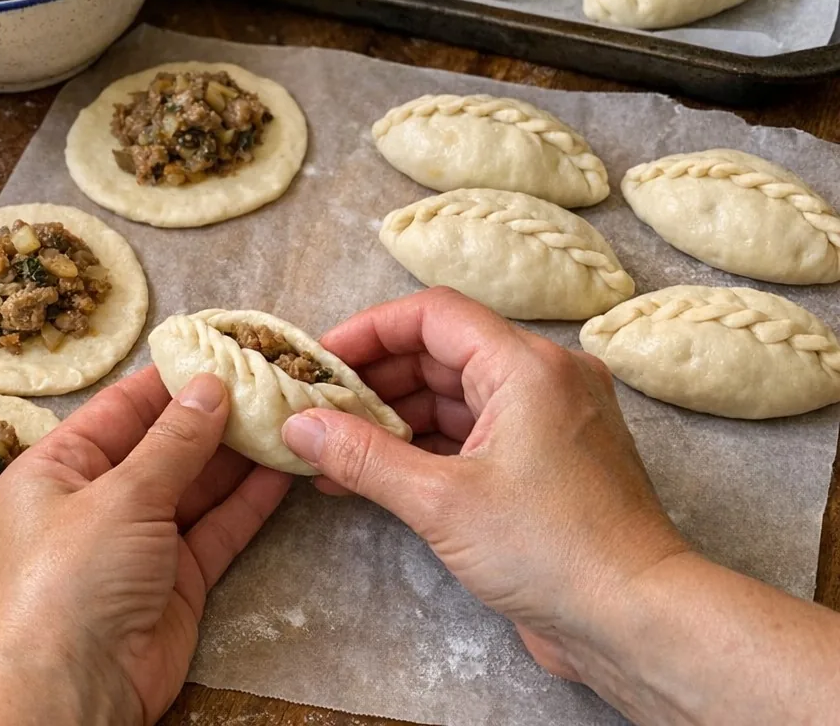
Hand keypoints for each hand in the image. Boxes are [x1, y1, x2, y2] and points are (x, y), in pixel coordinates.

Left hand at [0, 366, 290, 725]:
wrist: (76, 696)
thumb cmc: (76, 579)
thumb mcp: (122, 496)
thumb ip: (175, 441)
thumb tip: (212, 384)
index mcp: (62, 467)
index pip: (125, 406)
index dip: (173, 377)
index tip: (222, 346)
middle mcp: (101, 496)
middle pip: (168, 443)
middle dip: (217, 414)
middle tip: (270, 376)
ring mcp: (143, 537)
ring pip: (200, 482)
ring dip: (241, 452)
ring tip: (287, 411)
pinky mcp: (180, 574)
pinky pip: (219, 524)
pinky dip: (251, 498)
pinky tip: (286, 465)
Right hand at [281, 287, 686, 681]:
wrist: (638, 621)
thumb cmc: (552, 550)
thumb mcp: (442, 501)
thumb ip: (363, 457)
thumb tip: (299, 426)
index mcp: (526, 364)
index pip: (433, 315)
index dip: (370, 330)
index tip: (321, 359)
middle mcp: (542, 376)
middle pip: (441, 353)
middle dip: (375, 380)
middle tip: (318, 408)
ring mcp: (546, 417)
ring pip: (454, 396)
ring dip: (395, 419)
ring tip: (332, 447)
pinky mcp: (544, 458)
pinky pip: (473, 432)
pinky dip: (426, 447)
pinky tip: (374, 473)